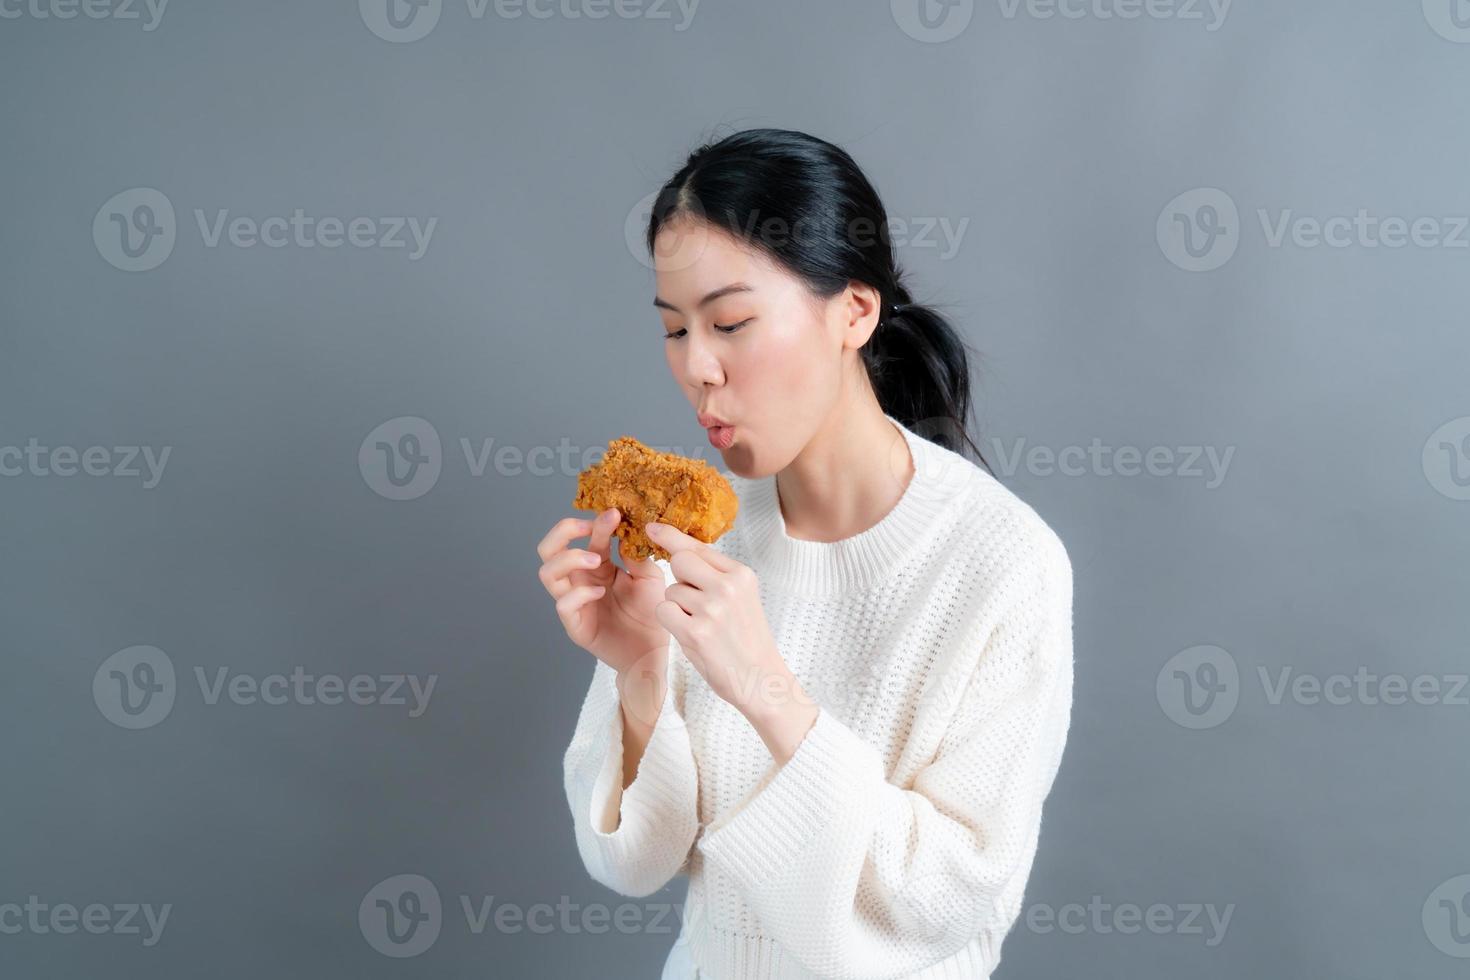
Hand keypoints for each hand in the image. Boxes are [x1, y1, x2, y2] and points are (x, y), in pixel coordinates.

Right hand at [536, 508, 670, 680]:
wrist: (653, 651)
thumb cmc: (649, 613)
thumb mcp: (649, 577)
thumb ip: (636, 554)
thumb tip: (632, 528)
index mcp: (596, 566)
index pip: (584, 537)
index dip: (594, 522)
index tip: (614, 513)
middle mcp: (579, 581)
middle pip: (548, 549)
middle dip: (563, 532)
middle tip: (588, 529)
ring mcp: (574, 602)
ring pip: (547, 573)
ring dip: (570, 559)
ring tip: (597, 561)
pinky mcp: (575, 625)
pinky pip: (563, 604)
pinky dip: (580, 593)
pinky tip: (601, 592)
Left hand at [645, 520, 795, 718]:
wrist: (760, 679)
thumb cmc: (746, 638)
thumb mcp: (741, 597)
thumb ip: (715, 574)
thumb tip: (679, 548)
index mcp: (741, 575)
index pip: (699, 547)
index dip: (672, 536)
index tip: (652, 527)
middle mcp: (727, 587)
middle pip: (680, 561)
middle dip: (678, 577)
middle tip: (693, 599)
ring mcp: (711, 610)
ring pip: (670, 590)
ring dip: (676, 606)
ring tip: (700, 624)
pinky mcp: (695, 633)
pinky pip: (664, 611)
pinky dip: (670, 622)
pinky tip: (690, 634)